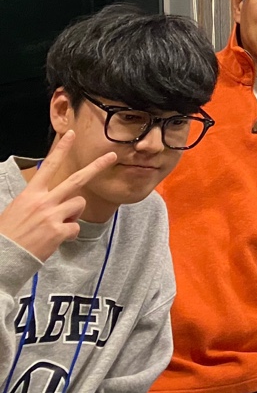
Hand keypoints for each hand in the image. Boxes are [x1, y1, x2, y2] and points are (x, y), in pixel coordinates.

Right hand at [0, 132, 116, 262]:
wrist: (3, 258)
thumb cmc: (7, 235)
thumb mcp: (17, 210)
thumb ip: (37, 201)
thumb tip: (52, 199)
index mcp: (30, 194)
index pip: (48, 166)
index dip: (61, 149)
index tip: (71, 134)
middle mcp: (43, 202)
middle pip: (76, 179)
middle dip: (96, 166)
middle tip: (111, 156)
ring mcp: (52, 216)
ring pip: (79, 204)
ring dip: (73, 215)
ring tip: (55, 225)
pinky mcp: (59, 232)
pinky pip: (76, 228)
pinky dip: (69, 234)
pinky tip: (55, 240)